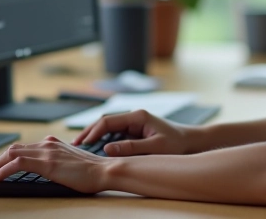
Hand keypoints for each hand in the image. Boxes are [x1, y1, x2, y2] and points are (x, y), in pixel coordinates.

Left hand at [0, 136, 110, 192]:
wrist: (105, 171)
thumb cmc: (92, 172)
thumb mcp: (69, 164)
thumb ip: (56, 163)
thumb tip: (43, 172)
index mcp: (52, 143)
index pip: (22, 148)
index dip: (6, 159)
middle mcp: (47, 144)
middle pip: (12, 149)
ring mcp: (46, 152)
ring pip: (11, 154)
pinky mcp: (47, 163)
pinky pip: (17, 164)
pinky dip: (2, 171)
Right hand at [73, 109, 193, 155]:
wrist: (191, 141)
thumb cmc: (176, 144)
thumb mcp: (154, 147)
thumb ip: (131, 148)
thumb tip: (107, 149)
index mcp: (137, 116)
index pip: (108, 121)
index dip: (94, 132)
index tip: (83, 143)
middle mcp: (133, 116)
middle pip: (105, 122)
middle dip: (89, 132)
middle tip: (75, 144)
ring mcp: (134, 122)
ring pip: (108, 127)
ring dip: (95, 135)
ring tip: (80, 146)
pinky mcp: (135, 130)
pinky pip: (115, 133)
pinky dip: (103, 139)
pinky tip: (95, 148)